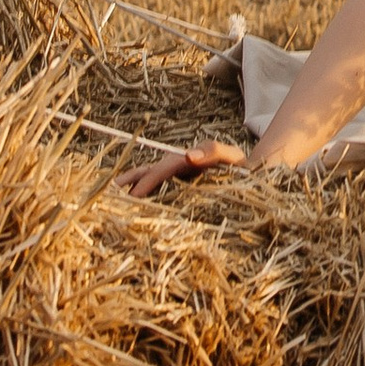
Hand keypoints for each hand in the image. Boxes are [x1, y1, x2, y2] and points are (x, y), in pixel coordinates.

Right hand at [120, 137, 249, 197]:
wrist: (255, 177)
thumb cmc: (243, 167)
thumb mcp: (232, 156)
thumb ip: (213, 151)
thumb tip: (187, 154)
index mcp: (186, 160)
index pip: (162, 169)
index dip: (148, 181)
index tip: (135, 196)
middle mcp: (178, 168)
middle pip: (147, 172)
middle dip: (128, 183)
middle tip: (108, 197)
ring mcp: (178, 179)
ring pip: (148, 182)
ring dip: (131, 190)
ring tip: (112, 203)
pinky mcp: (181, 192)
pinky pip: (159, 195)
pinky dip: (144, 201)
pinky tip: (134, 214)